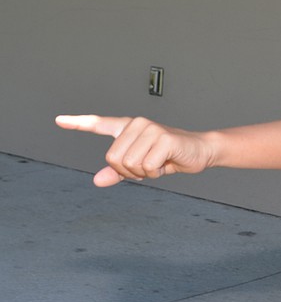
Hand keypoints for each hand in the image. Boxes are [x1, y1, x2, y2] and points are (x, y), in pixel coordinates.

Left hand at [55, 115, 214, 186]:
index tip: (59, 120)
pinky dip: (156, 172)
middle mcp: (138, 125)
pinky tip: (167, 162)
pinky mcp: (164, 138)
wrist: (200, 151)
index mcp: (129, 128)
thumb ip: (119, 172)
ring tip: (159, 163)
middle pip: (114, 159)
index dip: (79, 123)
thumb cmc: (170, 157)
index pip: (100, 123)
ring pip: (130, 164)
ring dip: (144, 172)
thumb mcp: (141, 166)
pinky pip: (147, 166)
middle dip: (130, 171)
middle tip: (148, 166)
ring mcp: (151, 129)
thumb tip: (97, 180)